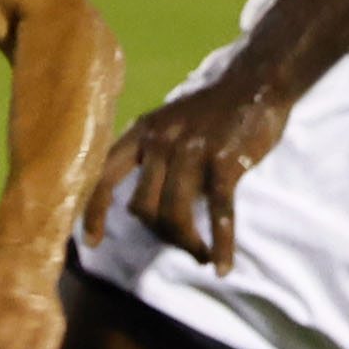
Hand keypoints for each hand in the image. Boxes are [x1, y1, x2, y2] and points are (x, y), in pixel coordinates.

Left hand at [79, 72, 292, 275]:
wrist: (256, 82)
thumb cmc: (210, 110)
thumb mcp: (167, 122)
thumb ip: (149, 155)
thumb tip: (139, 206)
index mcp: (142, 131)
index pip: (104, 176)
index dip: (94, 212)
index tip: (93, 242)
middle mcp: (161, 140)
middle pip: (142, 208)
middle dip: (160, 234)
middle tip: (183, 244)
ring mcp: (192, 150)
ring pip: (174, 215)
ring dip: (187, 244)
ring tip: (201, 256)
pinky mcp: (224, 162)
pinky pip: (218, 213)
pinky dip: (221, 244)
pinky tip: (221, 266)